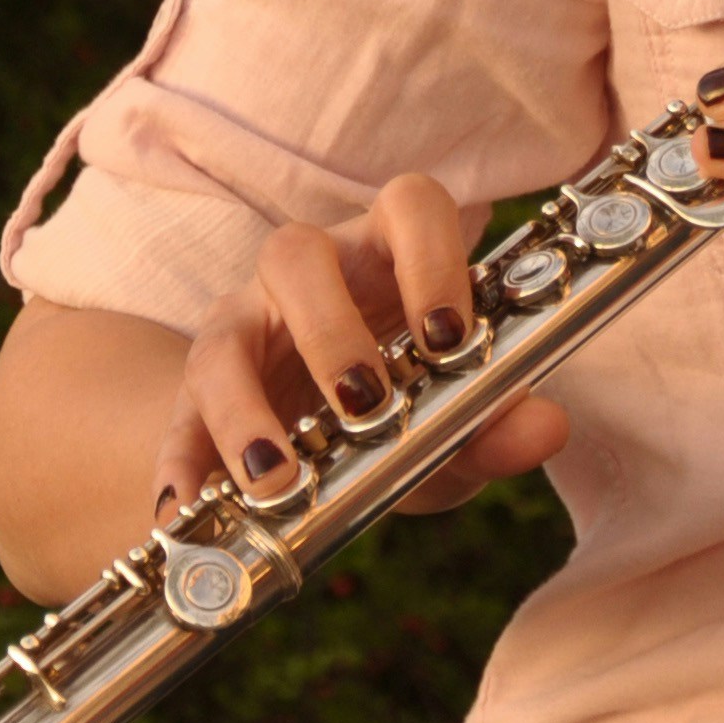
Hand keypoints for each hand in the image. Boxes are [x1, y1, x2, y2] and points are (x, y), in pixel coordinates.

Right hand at [153, 171, 569, 526]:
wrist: (321, 452)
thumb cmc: (405, 414)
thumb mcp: (454, 427)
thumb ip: (497, 425)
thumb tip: (547, 426)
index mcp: (387, 257)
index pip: (410, 206)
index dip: (431, 259)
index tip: (450, 339)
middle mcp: (308, 276)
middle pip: (296, 254)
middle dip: (330, 332)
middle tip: (366, 407)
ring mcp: (243, 324)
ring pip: (224, 332)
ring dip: (246, 408)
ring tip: (276, 481)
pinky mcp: (196, 390)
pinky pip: (176, 418)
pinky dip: (179, 467)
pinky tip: (185, 516)